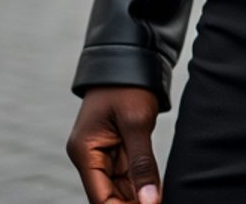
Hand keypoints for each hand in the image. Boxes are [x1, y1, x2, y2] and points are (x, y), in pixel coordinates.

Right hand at [66, 87, 160, 203]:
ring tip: (161, 198)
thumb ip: (142, 165)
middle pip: (109, 196)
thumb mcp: (137, 123)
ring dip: (138, 196)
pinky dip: (141, 183)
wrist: (130, 56)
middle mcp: (89, 156)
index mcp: (84, 152)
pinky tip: (156, 191)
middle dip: (133, 203)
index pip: (100, 198)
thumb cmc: (128, 84)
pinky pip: (127, 174)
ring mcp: (102, 153)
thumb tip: (149, 202)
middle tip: (158, 203)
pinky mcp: (116, 147)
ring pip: (120, 187)